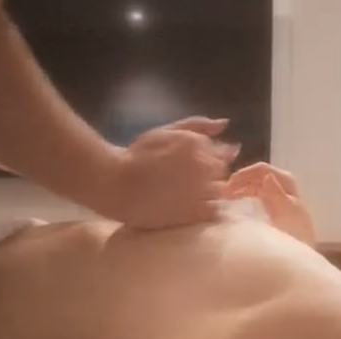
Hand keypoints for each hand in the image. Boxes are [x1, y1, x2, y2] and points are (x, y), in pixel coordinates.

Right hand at [88, 117, 240, 229]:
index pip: (224, 152)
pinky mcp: (194, 213)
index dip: (213, 158)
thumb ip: (198, 126)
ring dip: (211, 191)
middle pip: (222, 172)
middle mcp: (203, 166)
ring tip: (188, 193)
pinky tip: (192, 206)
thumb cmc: (138, 155)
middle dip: (212, 174)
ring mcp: (200, 191)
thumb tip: (225, 124)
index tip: (195, 165)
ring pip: (220, 191)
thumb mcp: (167, 131)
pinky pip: (214, 210)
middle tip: (188, 180)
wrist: (116, 184)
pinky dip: (209, 208)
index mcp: (197, 144)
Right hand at [224, 162, 316, 245]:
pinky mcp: (270, 201)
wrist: (301, 245)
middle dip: (239, 180)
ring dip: (238, 186)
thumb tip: (267, 176)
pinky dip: (242, 193)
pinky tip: (233, 199)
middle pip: (255, 175)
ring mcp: (274, 191)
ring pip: (252, 183)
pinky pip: (253, 192)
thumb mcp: (286, 211)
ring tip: (224, 196)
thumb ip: (276, 193)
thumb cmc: (295, 229)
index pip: (261, 169)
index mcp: (285, 180)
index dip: (244, 174)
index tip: (228, 184)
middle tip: (222, 191)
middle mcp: (280, 182)